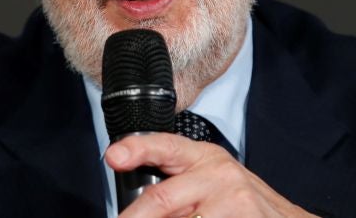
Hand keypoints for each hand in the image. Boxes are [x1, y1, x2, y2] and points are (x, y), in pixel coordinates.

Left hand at [107, 133, 318, 217]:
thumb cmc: (241, 202)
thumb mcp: (211, 181)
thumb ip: (178, 182)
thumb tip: (136, 203)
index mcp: (204, 157)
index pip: (165, 144)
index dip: (136, 148)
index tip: (113, 156)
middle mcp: (218, 174)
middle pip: (162, 197)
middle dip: (135, 217)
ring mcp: (233, 199)